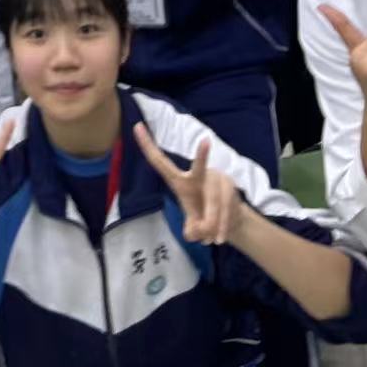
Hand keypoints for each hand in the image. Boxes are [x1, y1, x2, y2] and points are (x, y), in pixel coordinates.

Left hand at [132, 123, 241, 245]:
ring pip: (215, 199)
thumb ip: (192, 231)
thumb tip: (196, 232)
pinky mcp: (230, 185)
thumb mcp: (194, 228)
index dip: (147, 145)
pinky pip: (227, 205)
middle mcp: (198, 174)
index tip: (136, 125)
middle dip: (201, 155)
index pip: (159, 161)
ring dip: (214, 223)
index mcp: (179, 182)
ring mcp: (216, 177)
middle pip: (199, 167)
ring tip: (212, 241)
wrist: (230, 222)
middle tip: (206, 141)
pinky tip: (220, 237)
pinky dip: (223, 225)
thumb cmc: (204, 218)